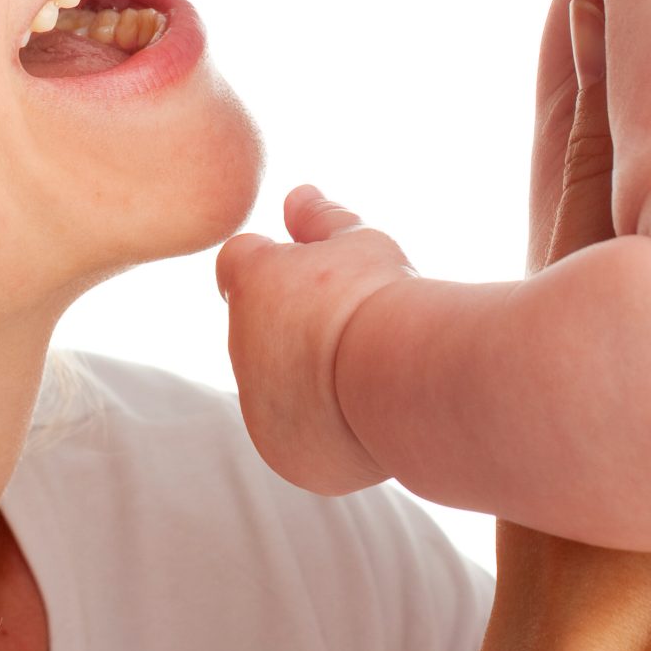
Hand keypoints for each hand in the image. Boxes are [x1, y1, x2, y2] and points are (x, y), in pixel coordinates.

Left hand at [216, 186, 411, 494]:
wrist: (411, 384)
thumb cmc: (388, 301)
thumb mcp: (361, 245)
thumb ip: (320, 221)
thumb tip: (296, 194)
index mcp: (248, 281)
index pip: (239, 261)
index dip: (278, 264)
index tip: (319, 278)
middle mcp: (239, 346)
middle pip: (259, 330)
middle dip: (296, 326)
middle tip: (352, 326)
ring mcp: (259, 409)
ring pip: (277, 387)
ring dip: (308, 379)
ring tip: (367, 371)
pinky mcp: (287, 456)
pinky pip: (299, 437)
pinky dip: (324, 427)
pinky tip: (368, 411)